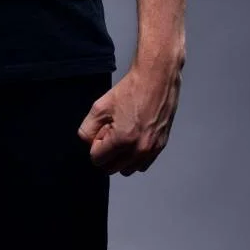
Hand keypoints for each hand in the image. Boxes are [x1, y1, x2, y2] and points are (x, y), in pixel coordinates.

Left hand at [77, 58, 182, 175]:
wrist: (156, 80)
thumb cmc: (130, 90)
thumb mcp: (100, 106)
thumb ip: (88, 129)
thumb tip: (89, 143)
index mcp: (122, 140)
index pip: (98, 160)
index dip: (96, 145)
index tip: (101, 131)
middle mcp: (139, 150)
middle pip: (112, 168)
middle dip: (107, 153)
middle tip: (110, 132)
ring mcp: (152, 149)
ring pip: (128, 169)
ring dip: (121, 158)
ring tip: (123, 135)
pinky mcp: (161, 146)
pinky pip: (143, 164)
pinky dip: (135, 157)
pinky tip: (134, 137)